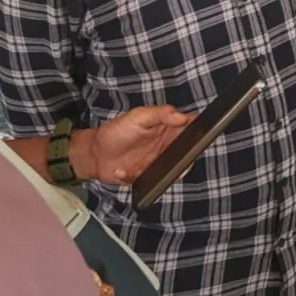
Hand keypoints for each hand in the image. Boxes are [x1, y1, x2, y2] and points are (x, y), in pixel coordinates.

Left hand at [78, 105, 193, 184]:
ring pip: (177, 169)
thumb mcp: (138, 116)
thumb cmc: (116, 131)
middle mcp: (168, 145)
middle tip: (171, 154)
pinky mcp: (151, 176)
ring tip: (147, 166)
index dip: (199, 128)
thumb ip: (161, 114)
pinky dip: (141, 177)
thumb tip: (182, 116)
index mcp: (168, 127)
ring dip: (166, 170)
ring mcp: (161, 162)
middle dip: (185, 155)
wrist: (95, 154)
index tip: (199, 132)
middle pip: (189, 150)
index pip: (191, 126)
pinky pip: (156, 181)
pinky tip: (125, 171)